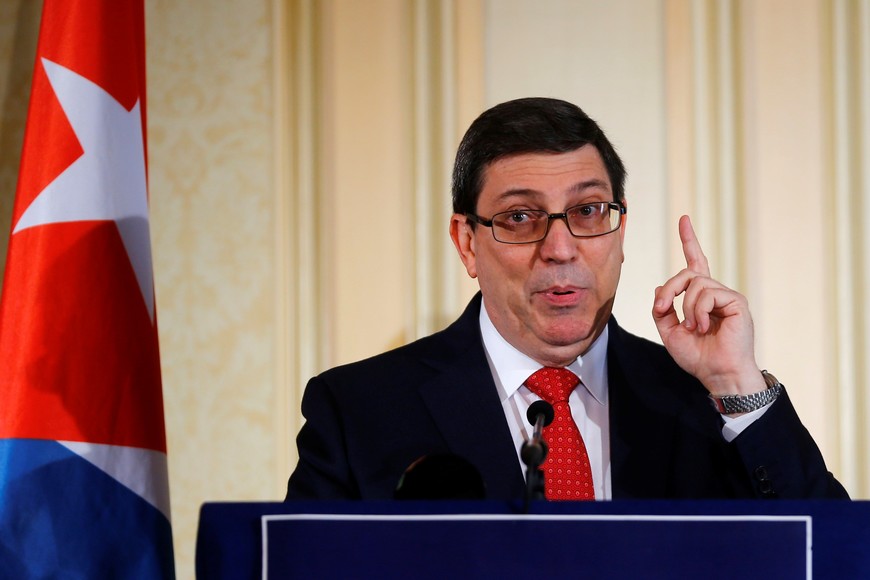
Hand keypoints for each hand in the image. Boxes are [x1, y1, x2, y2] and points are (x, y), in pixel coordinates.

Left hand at [652, 216, 764, 395]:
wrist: (717, 374)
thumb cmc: (698, 357)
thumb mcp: (669, 332)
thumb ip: (662, 309)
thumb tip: (659, 287)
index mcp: (701, 298)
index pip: (695, 263)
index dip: (689, 241)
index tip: (684, 219)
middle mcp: (715, 293)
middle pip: (687, 272)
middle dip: (670, 289)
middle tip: (662, 310)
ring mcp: (727, 296)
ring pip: (695, 283)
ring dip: (685, 307)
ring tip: (693, 327)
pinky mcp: (736, 301)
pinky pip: (707, 293)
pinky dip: (698, 311)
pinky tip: (703, 327)